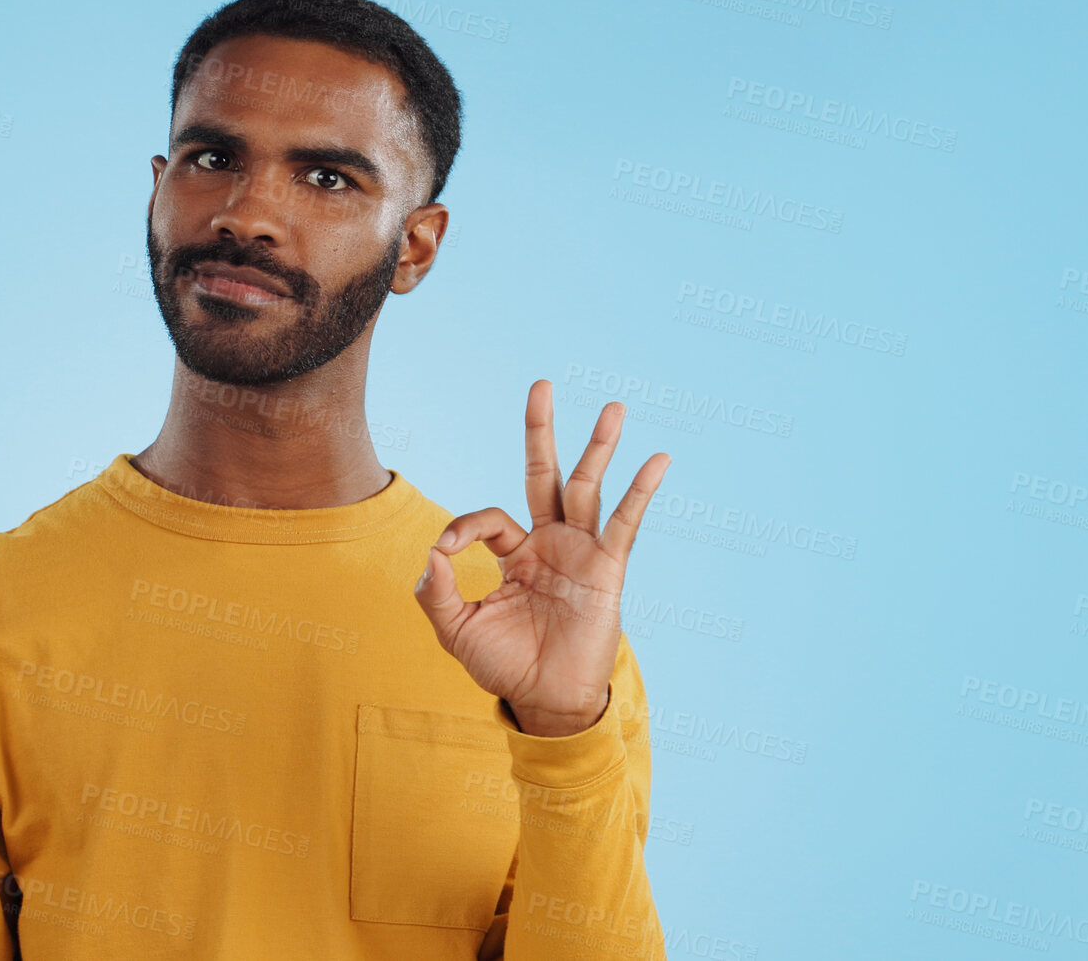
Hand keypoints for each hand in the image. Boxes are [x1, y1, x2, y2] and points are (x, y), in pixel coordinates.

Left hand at [413, 379, 670, 736]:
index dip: (463, 526)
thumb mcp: (455, 630)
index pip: (490, 518)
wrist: (546, 702)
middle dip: (541, 432)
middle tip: (541, 385)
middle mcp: (550, 543)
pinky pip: (625, 524)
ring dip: (599, 446)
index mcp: (515, 554)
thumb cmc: (504, 666)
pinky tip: (657, 461)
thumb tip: (430, 554)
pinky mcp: (607, 569)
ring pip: (587, 487)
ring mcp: (580, 552)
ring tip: (613, 406)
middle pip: (545, 475)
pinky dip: (641, 491)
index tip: (447, 549)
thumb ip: (435, 592)